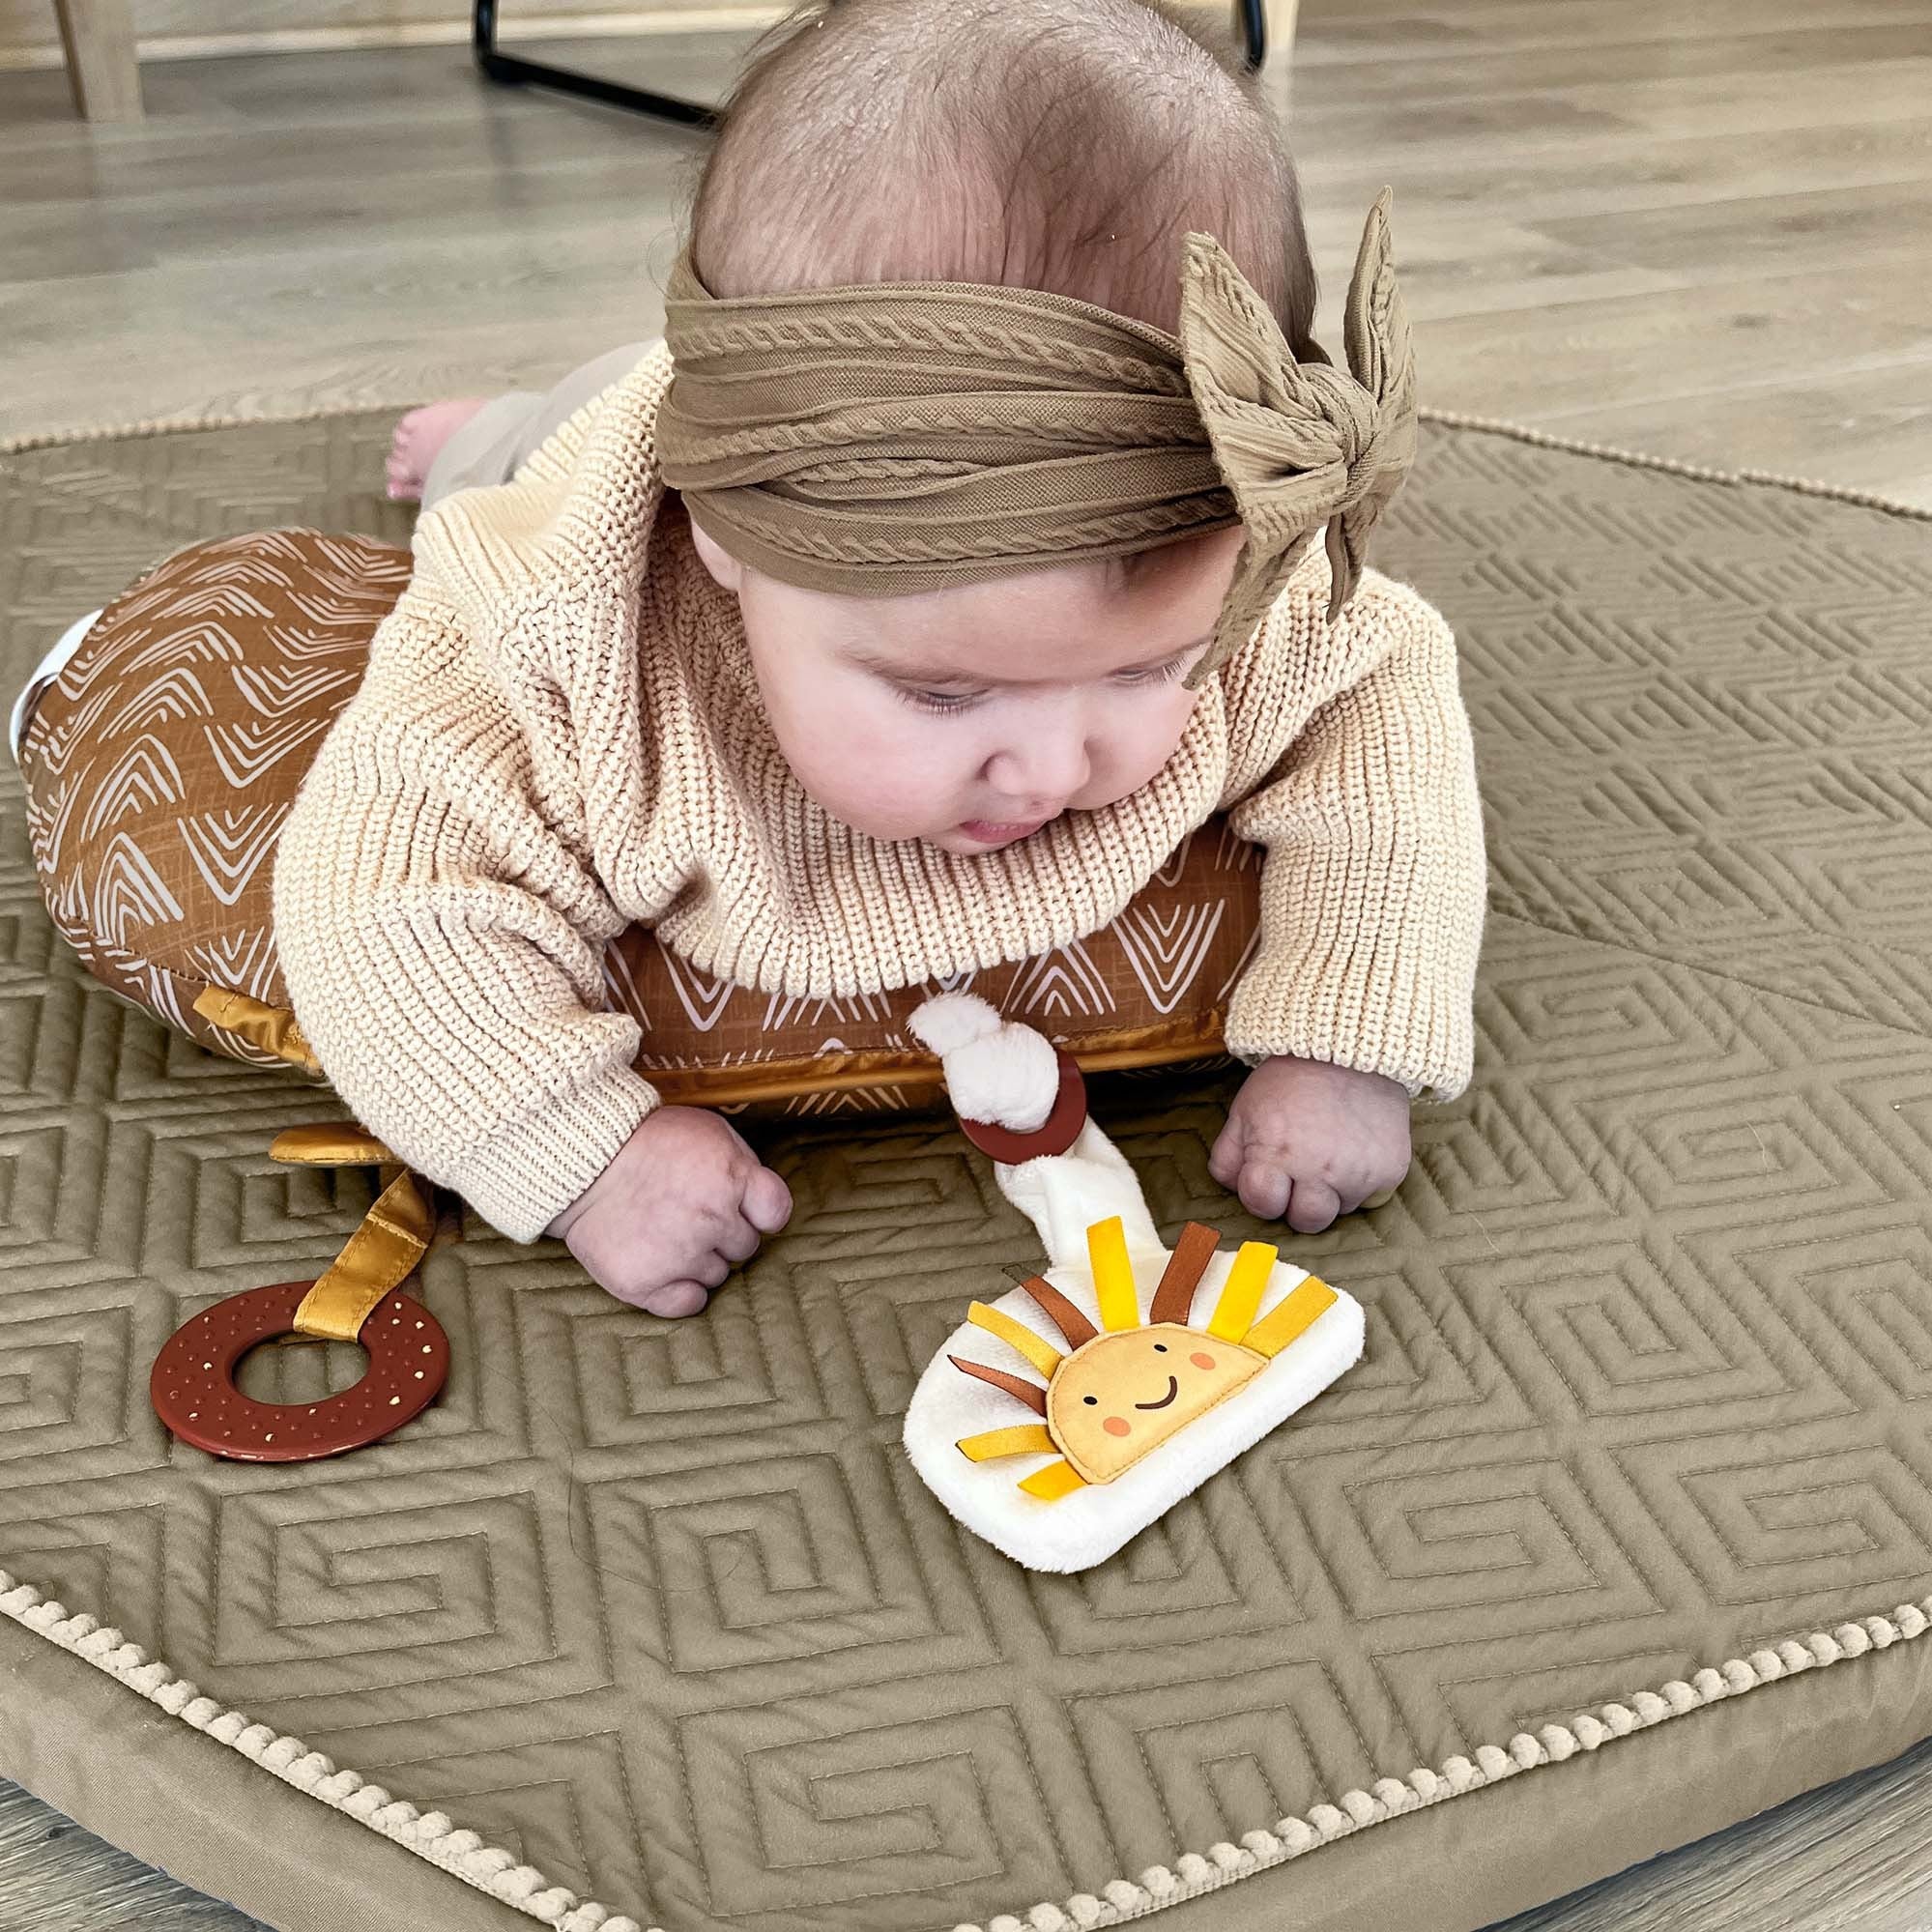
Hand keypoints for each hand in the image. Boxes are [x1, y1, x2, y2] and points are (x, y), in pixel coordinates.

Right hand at [545, 1106, 791, 1315]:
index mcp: (731, 1178)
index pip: (775, 1213)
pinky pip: (688, 1304)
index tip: (744, 1208)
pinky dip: (679, 1292)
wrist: (581, 1162)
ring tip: (666, 1232)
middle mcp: (711, 1219)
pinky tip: (663, 1268)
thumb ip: (743, 1164)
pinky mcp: (645, 1283)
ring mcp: (678, 1255)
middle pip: (745, 1247)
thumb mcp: (708, 1131)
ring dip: (699, 1260)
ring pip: (717, 1276)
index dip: (759, 1211)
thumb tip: (761, 1199)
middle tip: (689, 1213)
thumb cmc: (648, 1142)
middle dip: (724, 1232)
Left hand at [1209, 1055, 1409, 1233]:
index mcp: (1276, 1155)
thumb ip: (1229, 1156)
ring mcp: (1359, 1174)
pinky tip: (1354, 1149)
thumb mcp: (1244, 1110)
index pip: (1262, 1205)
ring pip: (1340, 1210)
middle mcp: (1319, 1171)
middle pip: (1306, 1222)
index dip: (1262, 1194)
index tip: (1269, 1177)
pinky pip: (1371, 1196)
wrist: (1350, 1050)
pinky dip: (1361, 1180)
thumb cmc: (1290, 1081)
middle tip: (1301, 1175)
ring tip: (1329, 1154)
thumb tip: (1233, 1188)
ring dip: (1332, 1192)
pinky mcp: (1390, 1171)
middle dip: (1298, 1205)